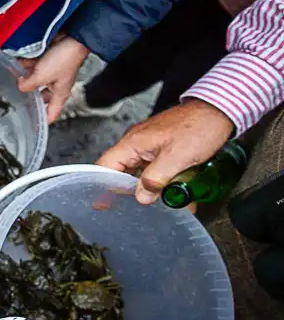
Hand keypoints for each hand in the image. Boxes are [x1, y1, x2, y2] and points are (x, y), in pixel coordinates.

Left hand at [18, 37, 90, 123]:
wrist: (72, 37)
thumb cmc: (65, 58)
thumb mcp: (42, 76)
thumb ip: (28, 85)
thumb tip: (19, 86)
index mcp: (59, 94)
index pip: (51, 114)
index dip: (43, 121)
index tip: (32, 126)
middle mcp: (56, 85)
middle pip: (39, 96)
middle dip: (28, 95)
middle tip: (15, 98)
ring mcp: (52, 72)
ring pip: (34, 79)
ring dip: (25, 77)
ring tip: (12, 77)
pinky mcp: (48, 60)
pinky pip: (34, 65)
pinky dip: (26, 64)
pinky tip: (15, 63)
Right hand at [96, 99, 234, 203]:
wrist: (218, 111)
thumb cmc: (199, 127)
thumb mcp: (177, 157)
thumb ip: (156, 178)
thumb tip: (141, 196)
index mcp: (133, 143)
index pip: (105, 166)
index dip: (101, 186)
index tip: (102, 204)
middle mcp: (136, 142)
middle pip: (120, 170)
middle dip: (126, 191)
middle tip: (128, 209)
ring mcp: (148, 144)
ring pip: (139, 171)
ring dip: (147, 187)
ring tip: (158, 202)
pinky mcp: (161, 146)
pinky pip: (153, 166)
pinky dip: (160, 180)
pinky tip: (173, 191)